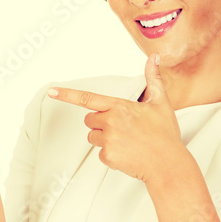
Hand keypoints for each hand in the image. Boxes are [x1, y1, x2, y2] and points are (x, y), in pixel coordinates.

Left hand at [46, 53, 184, 183]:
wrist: (168, 164)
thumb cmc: (165, 134)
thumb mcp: (161, 102)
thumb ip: (153, 78)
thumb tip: (155, 57)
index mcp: (120, 106)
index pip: (88, 98)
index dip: (67, 95)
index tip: (52, 92)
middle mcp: (111, 121)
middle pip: (90, 120)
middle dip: (101, 124)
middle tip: (123, 130)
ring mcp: (108, 140)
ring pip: (93, 137)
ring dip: (104, 139)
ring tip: (127, 143)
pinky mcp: (108, 156)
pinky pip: (100, 154)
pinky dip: (111, 155)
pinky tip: (127, 154)